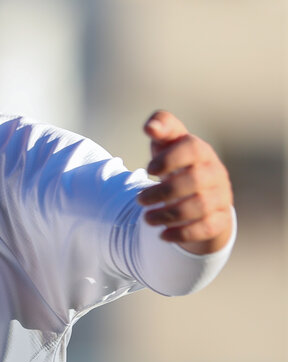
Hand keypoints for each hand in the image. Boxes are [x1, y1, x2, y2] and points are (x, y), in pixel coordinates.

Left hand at [136, 110, 232, 254]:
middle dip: (162, 191)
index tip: (148, 169)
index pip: (192, 148)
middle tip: (139, 200)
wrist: (201, 197)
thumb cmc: (178, 165)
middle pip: (194, 179)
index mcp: (201, 152)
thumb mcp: (168, 145)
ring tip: (146, 219)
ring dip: (168, 214)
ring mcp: (221, 197)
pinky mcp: (220, 220)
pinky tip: (162, 235)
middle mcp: (215, 173)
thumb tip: (150, 126)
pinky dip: (183, 233)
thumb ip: (162, 129)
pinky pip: (207, 228)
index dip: (168, 158)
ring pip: (200, 205)